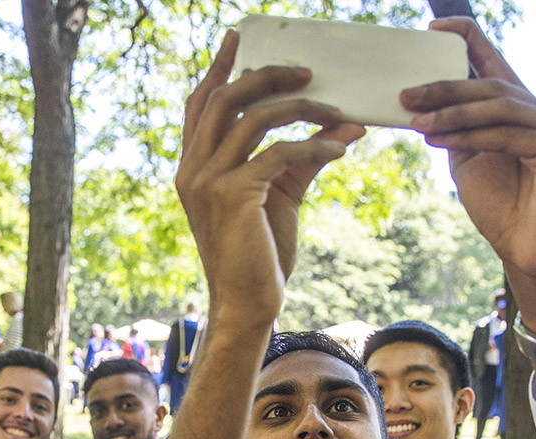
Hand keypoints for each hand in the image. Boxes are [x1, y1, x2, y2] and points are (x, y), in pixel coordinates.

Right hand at [176, 30, 363, 326]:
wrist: (249, 302)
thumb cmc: (259, 254)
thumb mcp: (276, 198)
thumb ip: (298, 159)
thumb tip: (342, 127)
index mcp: (193, 169)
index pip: (201, 106)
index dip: (219, 69)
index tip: (238, 39)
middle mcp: (193, 170)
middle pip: (226, 98)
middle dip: (266, 75)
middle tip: (305, 70)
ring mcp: (208, 182)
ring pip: (254, 118)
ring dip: (301, 107)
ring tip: (335, 111)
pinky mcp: (234, 195)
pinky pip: (280, 152)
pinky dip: (315, 146)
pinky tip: (339, 149)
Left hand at [402, 18, 535, 289]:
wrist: (527, 249)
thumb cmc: (501, 206)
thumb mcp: (470, 161)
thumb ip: (456, 132)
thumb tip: (424, 112)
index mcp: (514, 110)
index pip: (492, 62)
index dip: (467, 39)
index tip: (433, 29)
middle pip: (487, 85)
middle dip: (443, 86)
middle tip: (404, 93)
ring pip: (497, 105)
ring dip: (452, 110)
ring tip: (415, 117)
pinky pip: (506, 134)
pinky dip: (469, 134)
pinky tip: (437, 137)